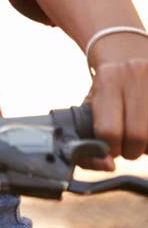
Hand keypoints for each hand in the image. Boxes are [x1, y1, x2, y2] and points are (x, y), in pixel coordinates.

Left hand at [83, 29, 147, 166]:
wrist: (129, 62)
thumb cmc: (107, 95)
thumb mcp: (91, 108)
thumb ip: (87, 141)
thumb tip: (106, 165)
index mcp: (108, 78)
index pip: (109, 130)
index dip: (110, 149)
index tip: (110, 149)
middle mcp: (135, 73)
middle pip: (138, 135)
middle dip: (132, 151)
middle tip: (128, 147)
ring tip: (141, 139)